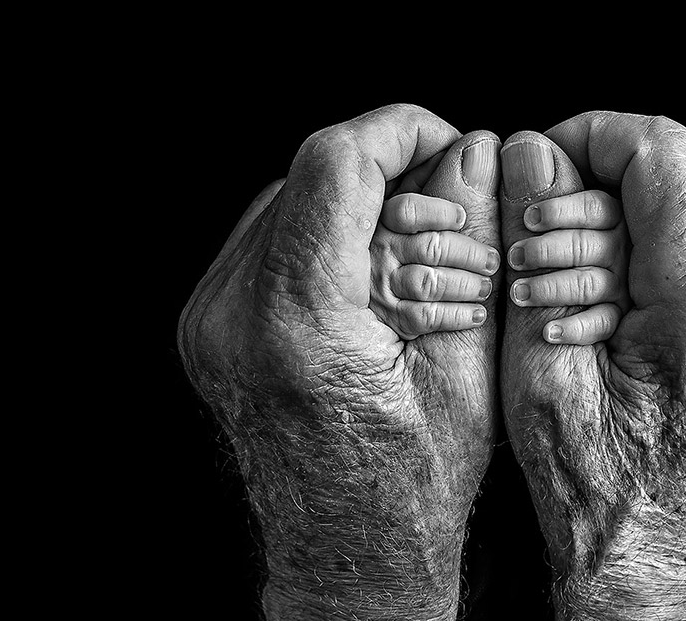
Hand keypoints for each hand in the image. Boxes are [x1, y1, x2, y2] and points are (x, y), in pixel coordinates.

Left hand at [178, 104, 500, 619]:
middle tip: (450, 214)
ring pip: (288, 196)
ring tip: (416, 250)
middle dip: (391, 170)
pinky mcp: (209, 322)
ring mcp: (209, 318)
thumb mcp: (464, 365)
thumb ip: (467, 248)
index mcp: (298, 323)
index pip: (335, 163)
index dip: (402, 130)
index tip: (453, 146)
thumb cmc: (414, 484)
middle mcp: (232, 313)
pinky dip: (328, 230)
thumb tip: (476, 153)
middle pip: (310, 173)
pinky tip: (372, 271)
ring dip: (359, 200)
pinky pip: (270, 235)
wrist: (346, 556)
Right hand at [498, 115, 685, 619]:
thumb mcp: (540, 374)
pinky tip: (594, 313)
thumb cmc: (597, 498)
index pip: (663, 155)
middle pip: (672, 180)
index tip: (539, 164)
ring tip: (555, 296)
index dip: (589, 137)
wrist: (658, 572)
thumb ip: (537, 252)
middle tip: (528, 256)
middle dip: (586, 198)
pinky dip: (634, 262)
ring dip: (608, 233)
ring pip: (682, 213)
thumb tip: (533, 155)